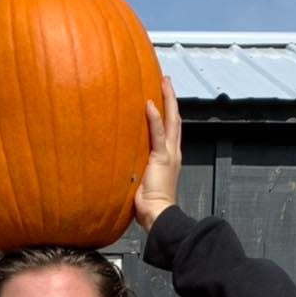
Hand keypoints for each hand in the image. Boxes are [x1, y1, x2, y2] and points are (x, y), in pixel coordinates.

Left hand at [134, 75, 181, 231]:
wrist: (159, 215)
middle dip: (171, 99)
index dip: (167, 113)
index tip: (161, 98)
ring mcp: (168, 155)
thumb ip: (136, 169)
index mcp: (168, 159)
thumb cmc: (151, 206)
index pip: (169, 130)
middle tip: (166, 81)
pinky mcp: (161, 159)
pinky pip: (158, 134)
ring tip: (163, 82)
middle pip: (174, 120)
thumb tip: (121, 165)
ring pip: (170, 121)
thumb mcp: (142, 182)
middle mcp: (172, 153)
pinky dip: (154, 118)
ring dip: (167, 100)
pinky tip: (149, 103)